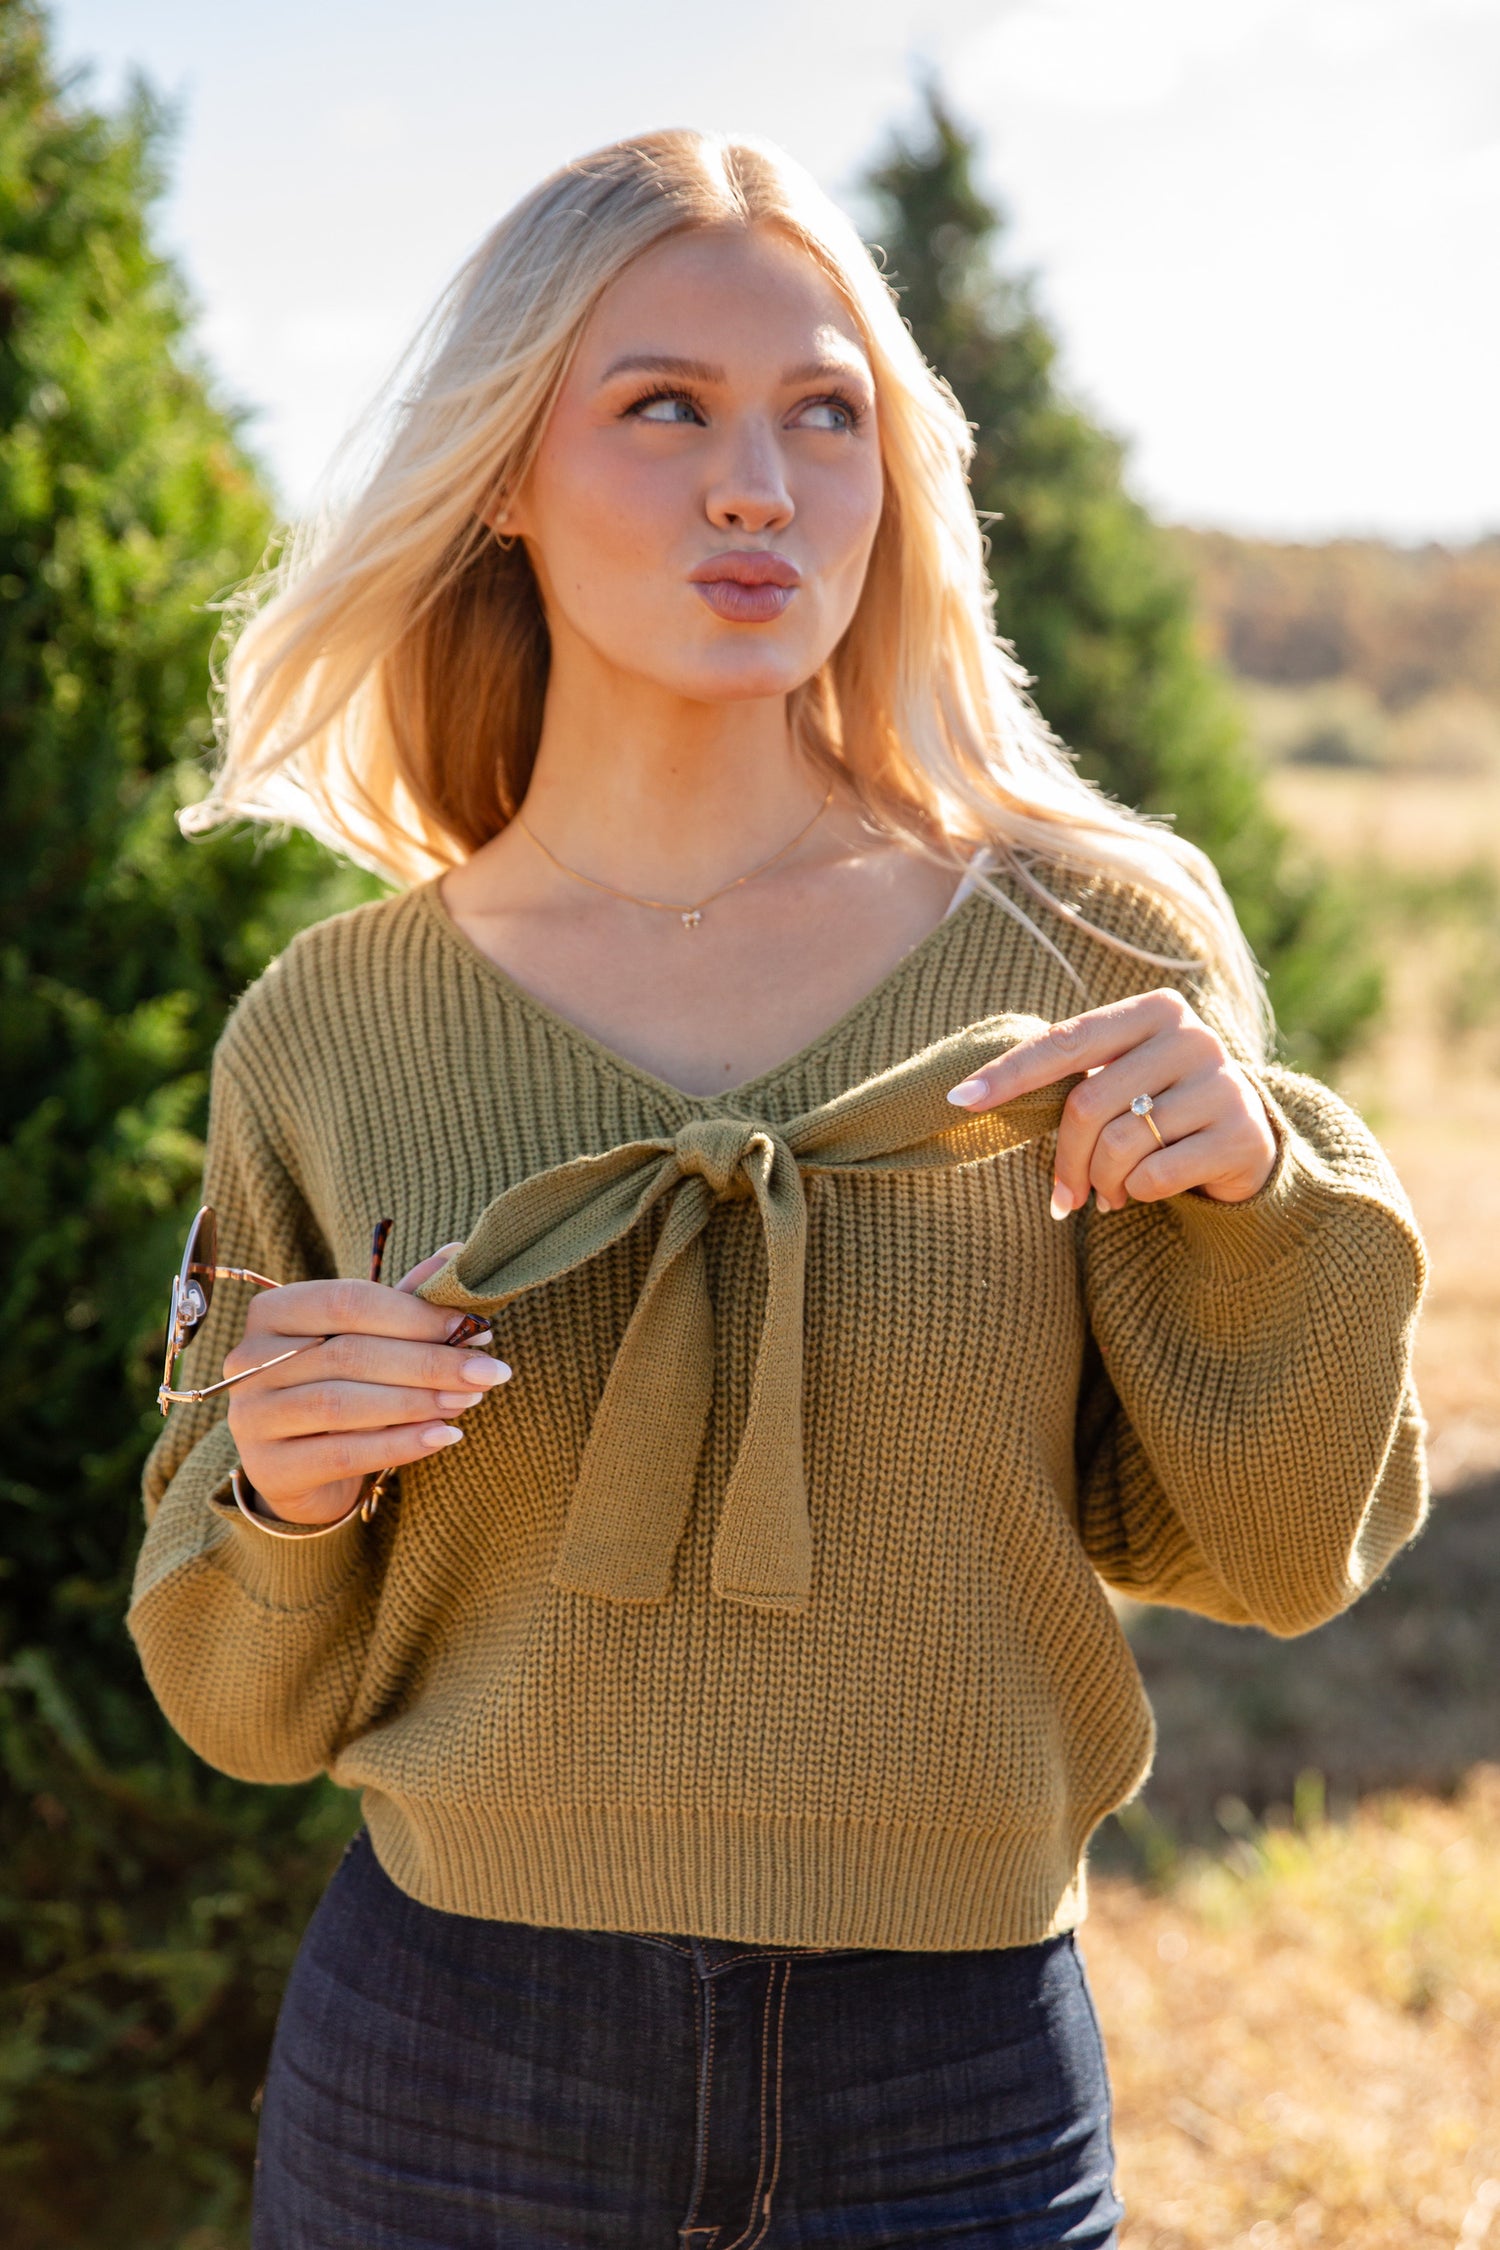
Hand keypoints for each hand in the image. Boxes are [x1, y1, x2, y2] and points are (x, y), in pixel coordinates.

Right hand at [224, 1243, 509, 1524]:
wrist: (300, 1467)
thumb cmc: (339, 1385)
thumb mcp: (366, 1338)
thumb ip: (405, 1301)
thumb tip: (457, 1253)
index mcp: (273, 1312)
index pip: (348, 1301)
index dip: (414, 1314)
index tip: (472, 1328)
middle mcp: (249, 1359)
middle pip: (351, 1353)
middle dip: (429, 1362)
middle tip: (488, 1371)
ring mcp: (251, 1415)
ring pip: (344, 1404)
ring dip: (418, 1401)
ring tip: (470, 1400)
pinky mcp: (268, 1467)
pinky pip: (343, 1453)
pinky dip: (401, 1444)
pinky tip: (445, 1436)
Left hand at [946, 988, 1276, 1215]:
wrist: (1246, 1147)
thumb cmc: (1160, 1109)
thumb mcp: (1121, 1078)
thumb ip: (1070, 1074)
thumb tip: (969, 1095)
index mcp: (1155, 1010)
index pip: (1066, 1041)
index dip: (1011, 1073)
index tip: (961, 1100)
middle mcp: (1193, 1037)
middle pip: (1088, 1103)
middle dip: (1066, 1159)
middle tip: (1064, 1196)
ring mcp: (1224, 1084)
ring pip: (1120, 1144)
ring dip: (1102, 1183)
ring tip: (1109, 1195)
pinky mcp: (1242, 1135)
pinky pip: (1156, 1174)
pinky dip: (1138, 1193)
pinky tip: (1146, 1192)